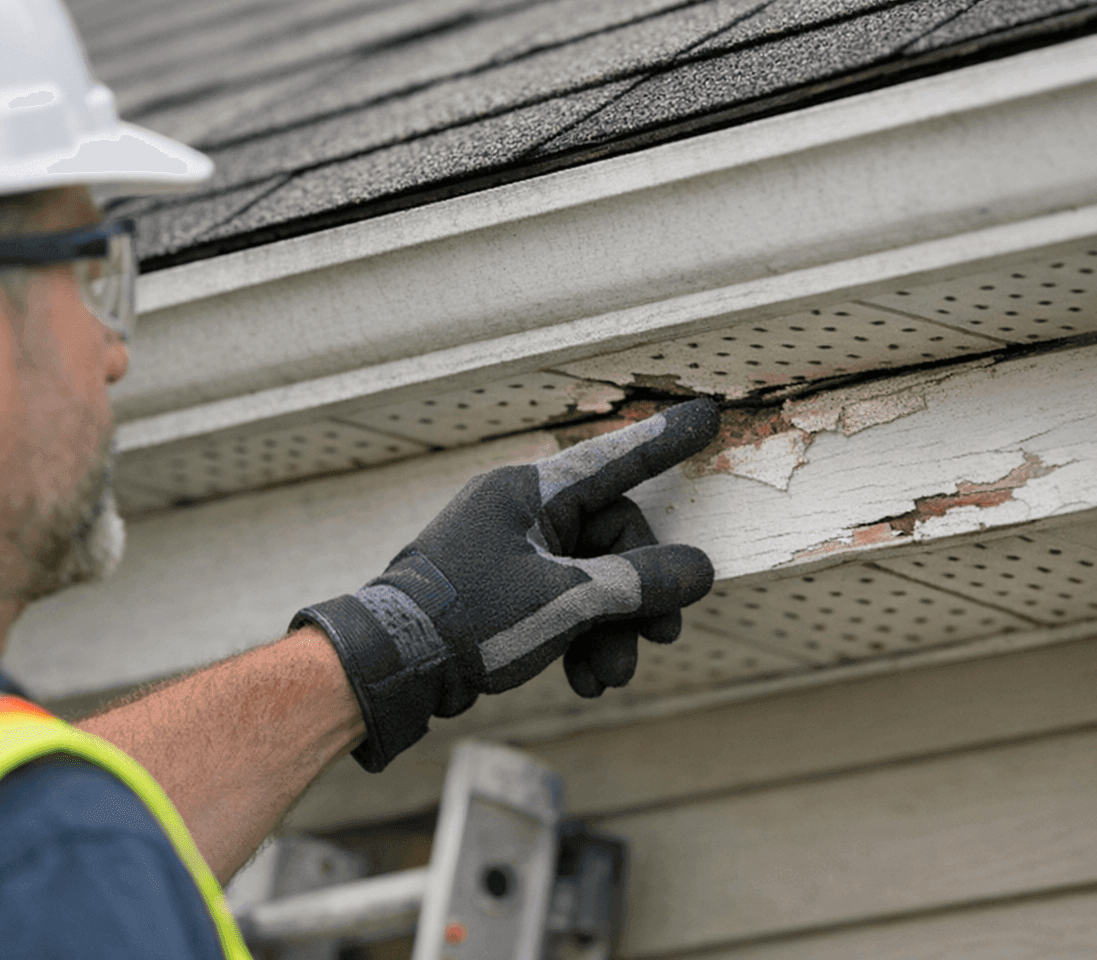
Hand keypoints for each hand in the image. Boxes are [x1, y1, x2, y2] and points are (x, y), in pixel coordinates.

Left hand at [293, 399, 719, 771]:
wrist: (390, 669)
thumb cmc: (469, 620)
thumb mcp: (564, 602)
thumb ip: (637, 583)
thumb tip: (699, 570)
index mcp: (528, 492)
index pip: (614, 459)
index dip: (665, 442)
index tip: (707, 415)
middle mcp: (519, 511)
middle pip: (612, 539)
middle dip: (639, 596)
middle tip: (663, 638)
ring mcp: (509, 550)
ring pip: (591, 579)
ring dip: (612, 630)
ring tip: (611, 677)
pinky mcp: (502, 590)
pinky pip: (563, 603)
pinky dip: (580, 639)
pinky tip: (584, 681)